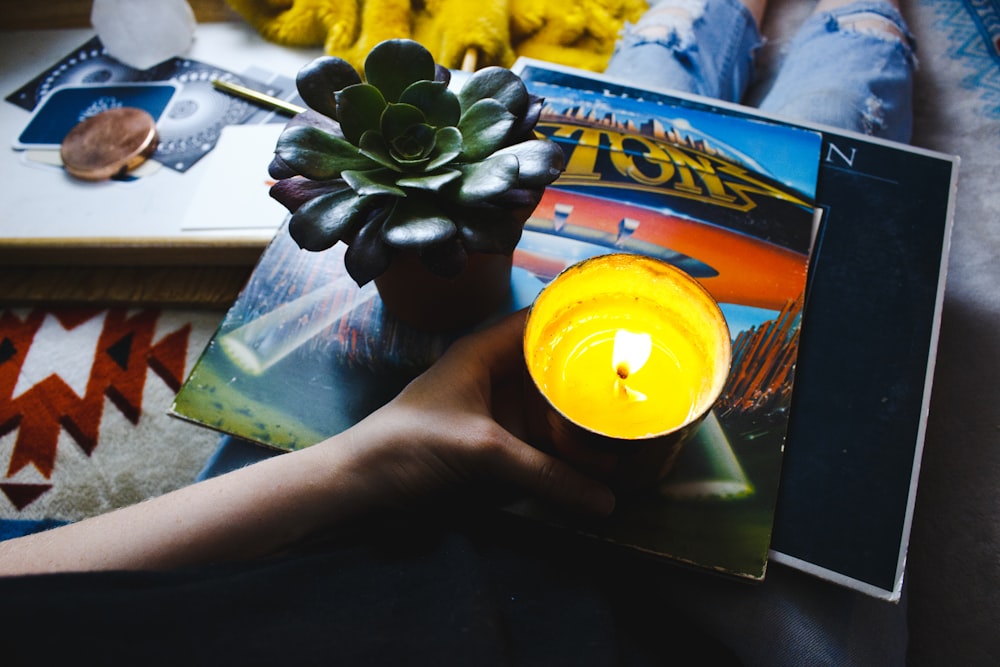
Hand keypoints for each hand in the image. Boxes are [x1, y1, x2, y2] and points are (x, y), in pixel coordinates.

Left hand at [340, 309, 615, 516]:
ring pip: (549, 406)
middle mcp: (496, 374)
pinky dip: (565, 447)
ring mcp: (496, 410)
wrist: (360, 486)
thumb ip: (546, 474)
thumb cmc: (410, 445)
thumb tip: (609, 501)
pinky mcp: (495, 444)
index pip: (542, 320)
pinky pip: (540, 440)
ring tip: (636, 418)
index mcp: (485, 351)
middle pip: (552, 365)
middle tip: (648, 379)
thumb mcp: (482, 452)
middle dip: (591, 375)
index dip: (581, 318)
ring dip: (580, 416)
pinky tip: (600, 455)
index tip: (629, 324)